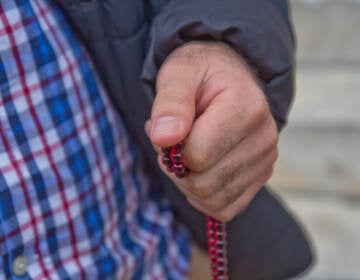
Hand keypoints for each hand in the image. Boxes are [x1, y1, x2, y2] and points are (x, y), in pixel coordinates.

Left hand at [146, 42, 278, 221]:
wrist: (227, 79)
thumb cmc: (200, 75)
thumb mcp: (179, 73)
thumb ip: (170, 102)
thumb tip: (164, 137)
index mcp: (247, 108)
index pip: (197, 155)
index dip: (171, 148)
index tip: (169, 128)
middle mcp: (264, 138)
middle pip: (204, 183)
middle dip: (178, 168)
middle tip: (175, 141)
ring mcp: (265, 161)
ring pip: (212, 199)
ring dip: (187, 182)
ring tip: (188, 150)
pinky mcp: (260, 177)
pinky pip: (224, 207)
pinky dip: (202, 195)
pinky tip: (200, 167)